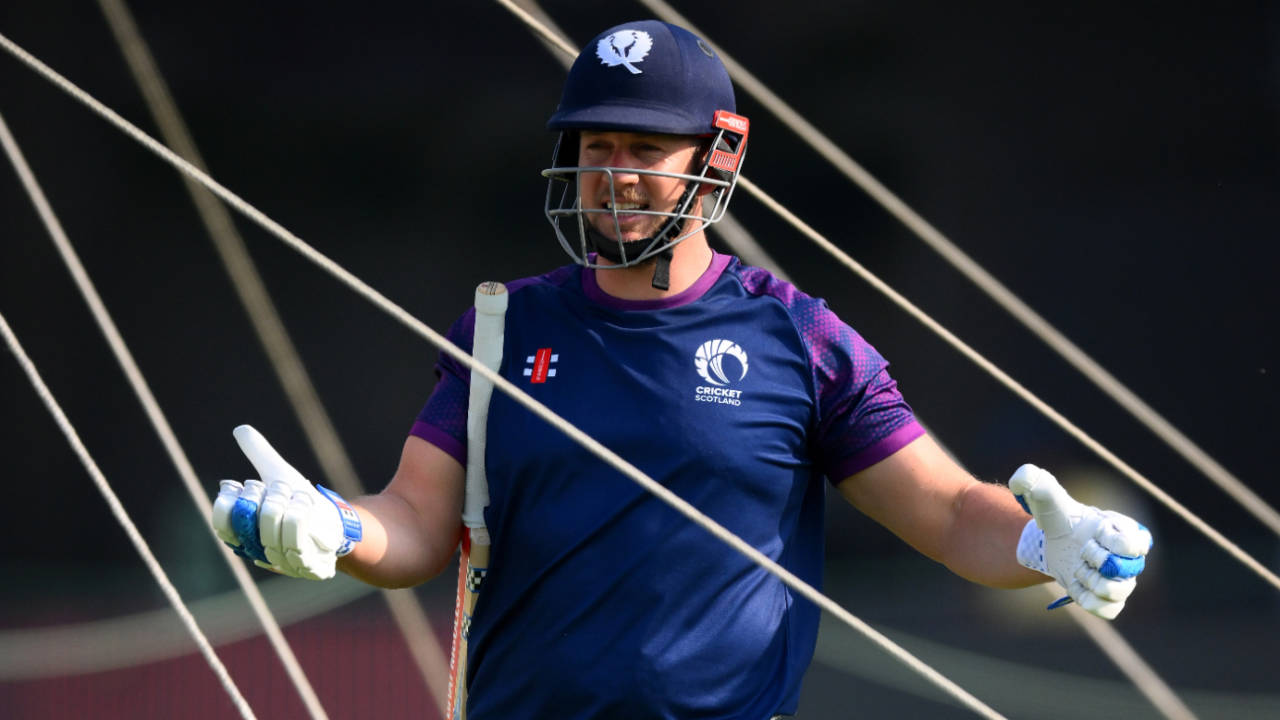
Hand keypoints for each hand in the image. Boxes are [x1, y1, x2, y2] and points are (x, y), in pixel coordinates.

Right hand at [211, 425, 361, 579]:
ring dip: (284, 499)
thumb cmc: (303, 502)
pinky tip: (304, 505)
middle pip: (248, 518)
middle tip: (280, 490)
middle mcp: (260, 553)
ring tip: (295, 497)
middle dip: (263, 494)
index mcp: (246, 536)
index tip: (238, 484)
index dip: (229, 503)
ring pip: (270, 520)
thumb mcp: (280, 475)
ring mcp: (282, 562)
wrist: (338, 524)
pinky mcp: (306, 566)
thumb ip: (259, 455)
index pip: (224, 526)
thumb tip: (240, 429)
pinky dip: (299, 510)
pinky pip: (295, 530)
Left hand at [1009, 464, 1151, 619]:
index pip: (1135, 545)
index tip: (1090, 535)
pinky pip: (1109, 610)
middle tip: (1080, 551)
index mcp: (1124, 530)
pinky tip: (1076, 585)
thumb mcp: (1045, 497)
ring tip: (1077, 569)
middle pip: (1122, 569)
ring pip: (1116, 591)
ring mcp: (1122, 579)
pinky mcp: (1110, 599)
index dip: (1110, 543)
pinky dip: (1088, 599)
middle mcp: (1130, 557)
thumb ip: (1035, 481)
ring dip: (1089, 581)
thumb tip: (1020, 480)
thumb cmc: (1058, 518)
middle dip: (1094, 560)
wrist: (1054, 544)